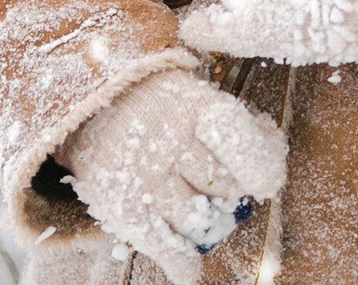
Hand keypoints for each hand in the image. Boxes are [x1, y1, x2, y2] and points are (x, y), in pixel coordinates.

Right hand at [60, 67, 286, 282]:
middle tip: (219, 196)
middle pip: (225, 188)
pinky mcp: (123, 207)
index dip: (262, 166)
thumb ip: (228, 123)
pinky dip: (181, 263)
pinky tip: (187, 266)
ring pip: (199, 221)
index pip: (242, 143)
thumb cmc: (153, 102)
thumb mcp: (189, 92)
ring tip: (202, 222)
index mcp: (194, 105)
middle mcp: (171, 140)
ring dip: (207, 228)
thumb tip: (274, 149)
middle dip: (228, 197)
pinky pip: (164, 247)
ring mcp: (146, 176)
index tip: (264, 180)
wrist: (84, 103)